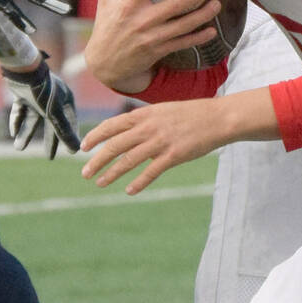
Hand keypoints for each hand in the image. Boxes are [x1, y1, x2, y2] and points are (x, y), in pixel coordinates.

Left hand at [4, 59, 78, 157]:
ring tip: (18, 147)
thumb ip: (63, 131)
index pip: (70, 123)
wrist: (22, 68)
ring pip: (32, 119)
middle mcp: (52, 98)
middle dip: (49, 141)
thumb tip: (76, 150)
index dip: (69, 137)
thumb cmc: (42, 89)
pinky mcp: (22, 93)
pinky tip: (12, 132)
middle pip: (51, 124)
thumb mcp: (54, 113)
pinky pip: (20, 110)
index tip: (69, 152)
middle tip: (49, 157)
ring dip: (25, 133)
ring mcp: (37, 96)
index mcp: (65, 100)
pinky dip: (17, 121)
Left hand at [79, 98, 237, 193]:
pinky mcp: (173, 155)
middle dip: (97, 160)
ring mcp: (160, 141)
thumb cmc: (192, 115)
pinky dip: (138, 182)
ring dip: (111, 173)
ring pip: (128, 160)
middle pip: (115, 145)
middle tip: (85, 173)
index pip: (111, 125)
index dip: (95, 136)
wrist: (218, 118)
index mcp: (144, 114)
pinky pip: (151, 171)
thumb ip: (144, 122)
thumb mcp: (163, 111)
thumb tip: (127, 135)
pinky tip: (129, 191)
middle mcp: (148, 127)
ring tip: (100, 183)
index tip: (83, 147)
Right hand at [82, 0, 224, 92]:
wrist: (105, 64)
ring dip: (203, 15)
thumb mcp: (104, 2)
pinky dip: (199, 38)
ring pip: (184, 25)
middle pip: (174, 5)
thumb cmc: (106, 29)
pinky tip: (212, 31)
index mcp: (129, 5)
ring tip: (217, 4)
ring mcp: (153, 37)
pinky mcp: (159, 50)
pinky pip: (183, 43)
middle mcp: (143, 20)